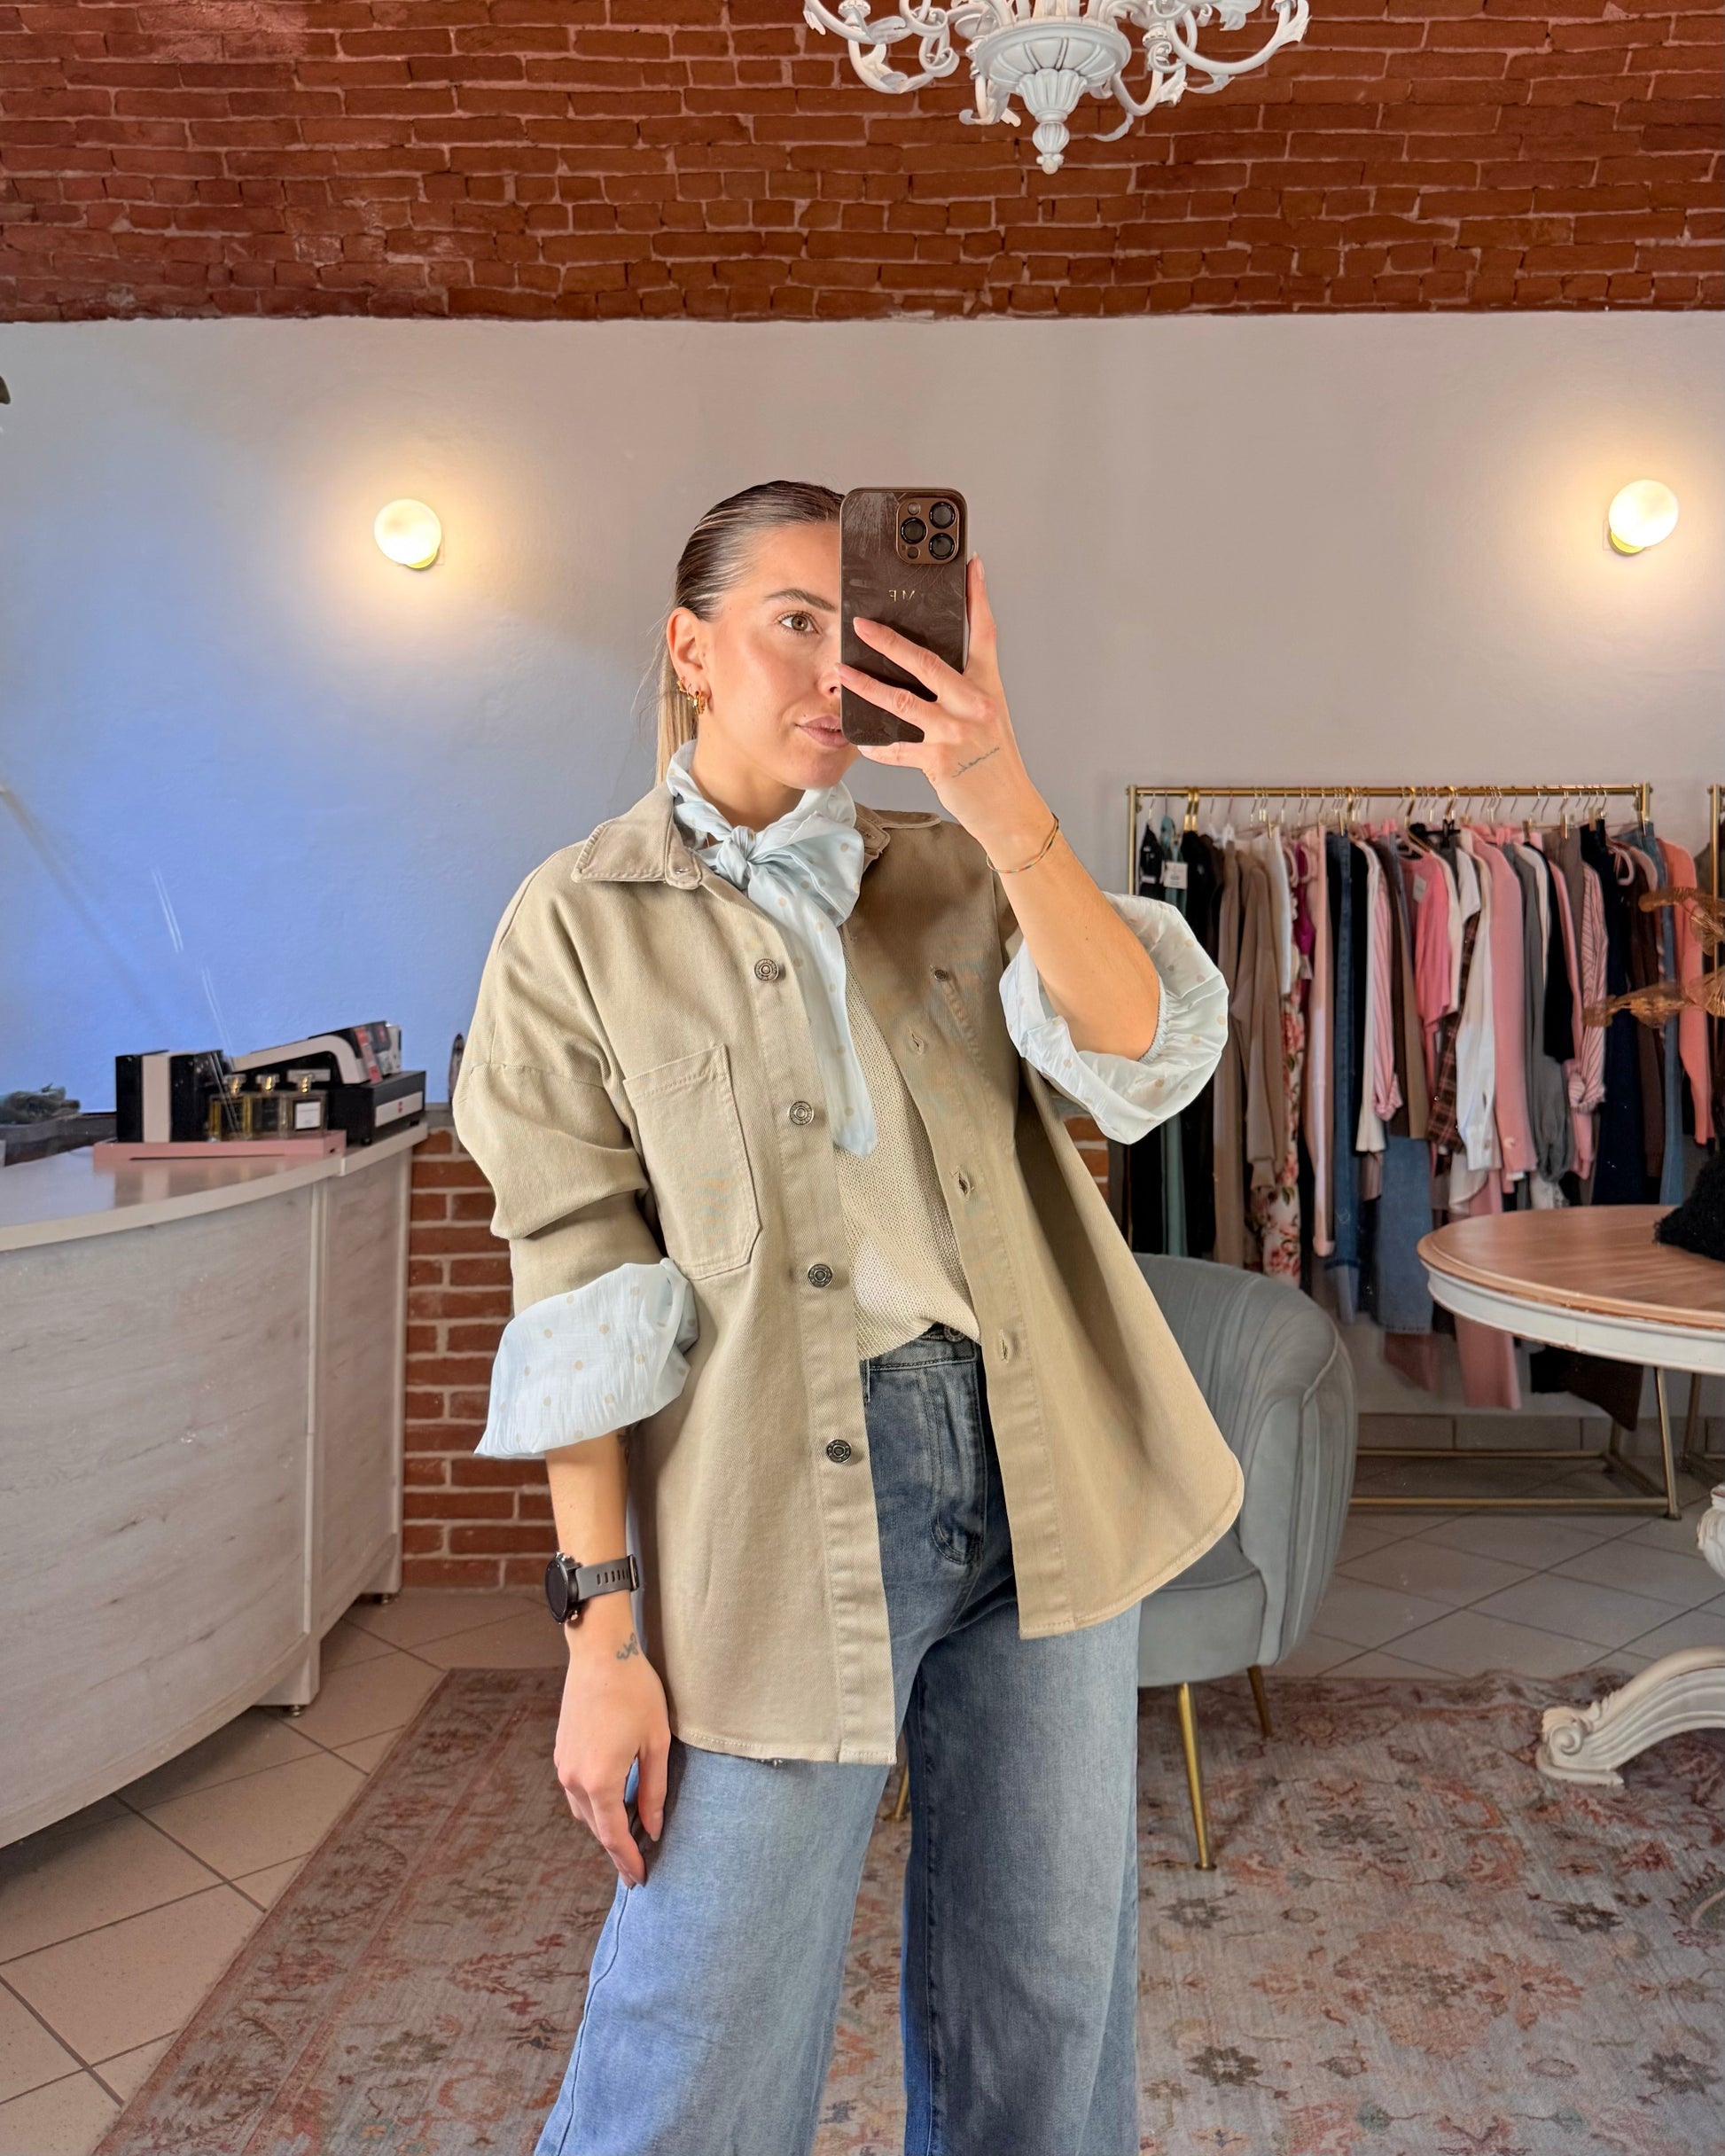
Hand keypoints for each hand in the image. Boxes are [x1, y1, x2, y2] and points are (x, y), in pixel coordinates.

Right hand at [553, 1595, 670, 1887]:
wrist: (600, 1653)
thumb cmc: (635, 1692)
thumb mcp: (656, 1742)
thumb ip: (654, 1790)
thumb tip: (653, 1827)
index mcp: (600, 1780)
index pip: (614, 1836)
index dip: (628, 1860)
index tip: (640, 1879)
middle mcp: (574, 1779)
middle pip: (596, 1827)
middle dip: (617, 1848)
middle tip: (636, 1866)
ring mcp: (563, 1765)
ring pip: (584, 1811)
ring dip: (604, 1826)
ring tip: (629, 1836)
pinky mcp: (561, 1751)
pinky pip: (577, 1791)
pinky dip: (594, 1804)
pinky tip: (612, 1802)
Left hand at [838, 557, 1056, 871]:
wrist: (1009, 807)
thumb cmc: (995, 762)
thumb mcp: (989, 716)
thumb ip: (964, 689)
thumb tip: (930, 667)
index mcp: (987, 687)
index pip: (984, 633)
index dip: (978, 596)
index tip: (971, 564)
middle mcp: (973, 704)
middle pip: (925, 662)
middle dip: (889, 641)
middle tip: (861, 625)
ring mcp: (955, 732)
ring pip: (901, 702)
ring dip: (866, 687)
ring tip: (842, 675)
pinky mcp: (939, 761)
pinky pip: (897, 749)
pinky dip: (876, 745)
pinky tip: (860, 739)